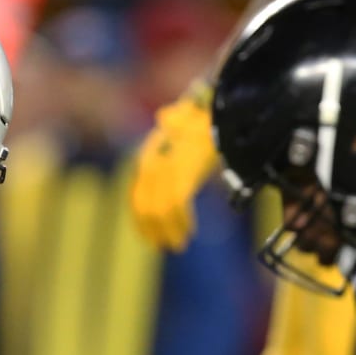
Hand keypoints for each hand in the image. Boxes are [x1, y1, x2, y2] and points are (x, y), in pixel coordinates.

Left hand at [130, 81, 218, 251]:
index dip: (141, 220)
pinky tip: (188, 232)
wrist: (219, 108)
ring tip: (178, 245)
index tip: (149, 237)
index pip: (137, 196)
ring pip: (160, 211)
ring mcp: (165, 167)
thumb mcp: (179, 143)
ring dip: (169, 231)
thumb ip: (169, 165)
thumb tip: (164, 176)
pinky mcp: (181, 172)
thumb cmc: (203, 125)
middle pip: (146, 206)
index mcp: (148, 157)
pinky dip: (181, 223)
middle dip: (154, 230)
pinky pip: (176, 206)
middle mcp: (150, 162)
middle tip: (165, 246)